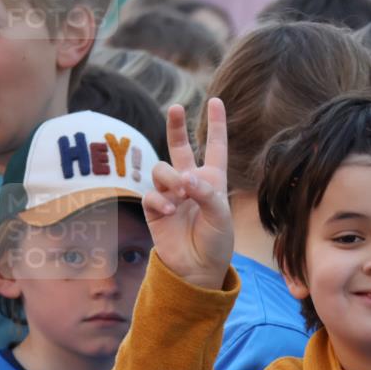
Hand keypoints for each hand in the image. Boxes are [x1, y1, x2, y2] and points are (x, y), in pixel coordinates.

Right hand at [142, 99, 233, 288]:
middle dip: (176, 126)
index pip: (215, 146)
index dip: (216, 124)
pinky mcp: (154, 208)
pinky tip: (168, 210)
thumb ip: (206, 194)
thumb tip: (186, 177)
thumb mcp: (220, 216)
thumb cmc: (216, 242)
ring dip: (170, 179)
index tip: (215, 100)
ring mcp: (171, 193)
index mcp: (213, 180)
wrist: (197, 268)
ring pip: (161, 169)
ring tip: (180, 197)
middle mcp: (191, 182)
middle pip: (179, 146)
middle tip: (176, 107)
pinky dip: (159, 199)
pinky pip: (150, 193)